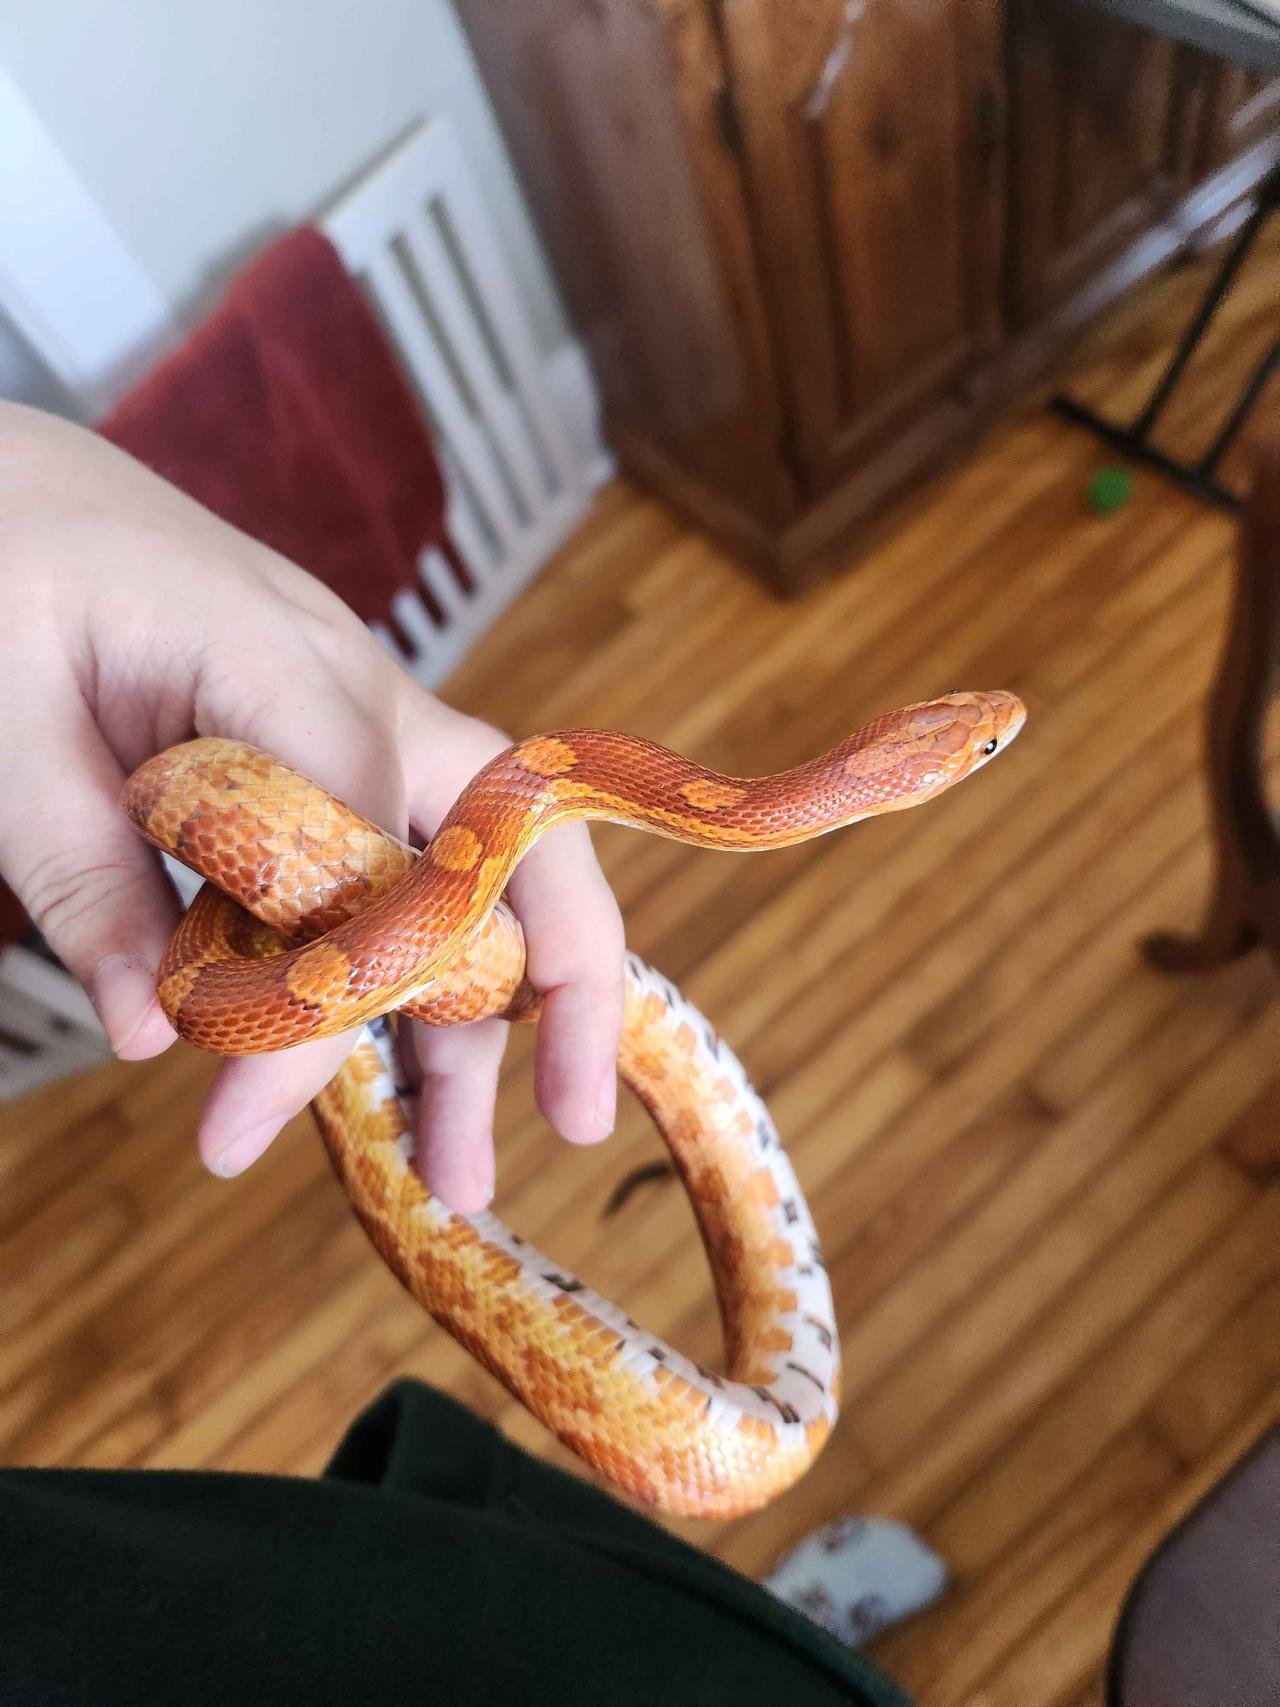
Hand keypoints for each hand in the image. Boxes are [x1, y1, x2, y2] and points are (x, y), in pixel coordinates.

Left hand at [0, 403, 623, 1211]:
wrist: (9, 481)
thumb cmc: (2, 569)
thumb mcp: (6, 731)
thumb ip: (83, 878)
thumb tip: (151, 1032)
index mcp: (287, 666)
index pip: (370, 859)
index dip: (333, 1004)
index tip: (242, 1119)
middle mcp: (366, 690)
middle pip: (519, 842)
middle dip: (561, 990)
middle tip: (565, 1132)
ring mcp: (364, 713)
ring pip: (476, 871)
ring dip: (483, 1017)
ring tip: (456, 1166)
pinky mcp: (336, 745)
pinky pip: (408, 862)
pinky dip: (411, 967)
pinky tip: (385, 1062)